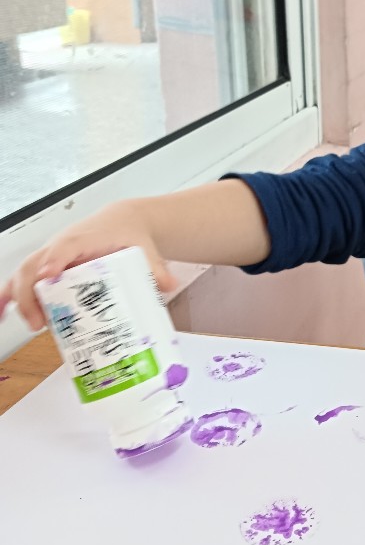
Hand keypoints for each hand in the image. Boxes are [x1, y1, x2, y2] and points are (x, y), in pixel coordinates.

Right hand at [0, 200, 176, 331]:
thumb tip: (169, 284)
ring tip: (19, 322)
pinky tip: (1, 313)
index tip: (50, 277)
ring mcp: (51, 257)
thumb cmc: (128, 234)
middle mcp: (60, 247)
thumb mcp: (145, 249)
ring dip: (15, 298)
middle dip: (30, 293)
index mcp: (82, 239)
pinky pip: (21, 280)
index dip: (55, 262)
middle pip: (34, 265)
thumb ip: (155, 268)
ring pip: (22, 274)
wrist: (123, 222)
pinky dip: (8, 296)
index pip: (63, 249)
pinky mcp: (47, 267)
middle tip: (40, 321)